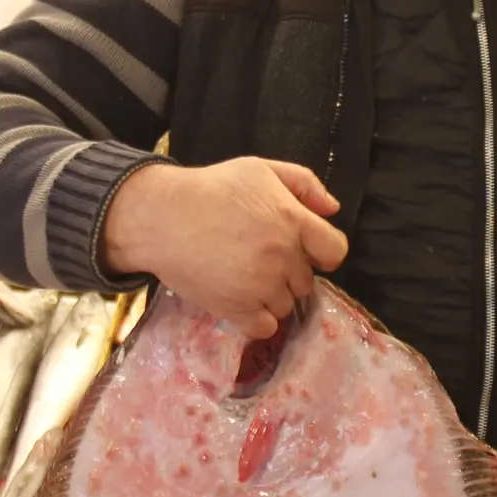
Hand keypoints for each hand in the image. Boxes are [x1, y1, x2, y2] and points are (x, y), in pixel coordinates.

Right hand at [100, 157, 348, 338]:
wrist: (161, 217)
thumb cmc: (210, 188)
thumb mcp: (260, 169)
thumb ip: (303, 183)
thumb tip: (332, 210)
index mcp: (293, 221)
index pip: (335, 251)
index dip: (322, 253)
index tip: (304, 251)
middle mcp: (283, 256)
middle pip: (306, 281)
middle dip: (289, 273)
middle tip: (259, 259)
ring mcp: (262, 285)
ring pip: (286, 305)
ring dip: (271, 296)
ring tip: (243, 277)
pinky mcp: (238, 309)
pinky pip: (266, 327)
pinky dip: (257, 319)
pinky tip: (241, 301)